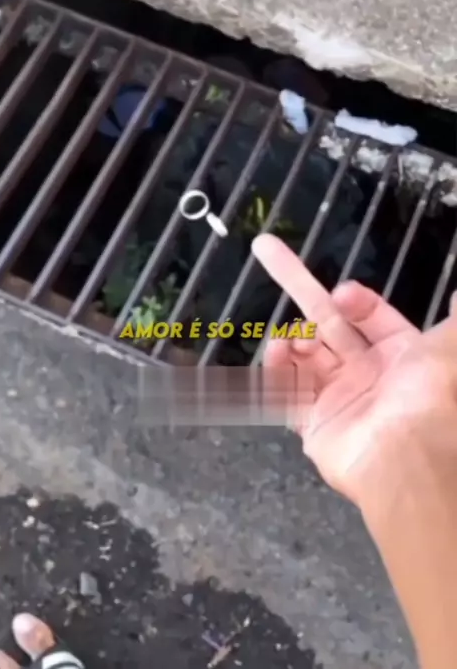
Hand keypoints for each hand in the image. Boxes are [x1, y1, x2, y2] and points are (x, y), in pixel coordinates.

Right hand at [252, 234, 456, 507]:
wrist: (407, 453)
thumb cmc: (430, 395)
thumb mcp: (450, 346)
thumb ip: (456, 318)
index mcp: (399, 354)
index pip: (368, 314)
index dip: (353, 299)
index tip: (343, 294)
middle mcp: (367, 372)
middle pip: (327, 322)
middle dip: (299, 286)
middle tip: (268, 251)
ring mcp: (339, 396)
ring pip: (305, 353)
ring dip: (292, 336)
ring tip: (289, 336)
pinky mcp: (316, 423)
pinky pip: (288, 392)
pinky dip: (277, 372)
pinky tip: (277, 353)